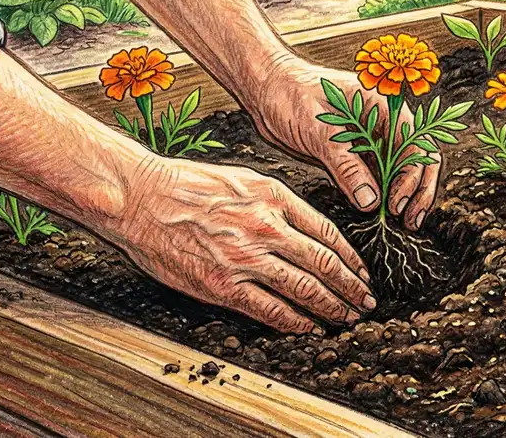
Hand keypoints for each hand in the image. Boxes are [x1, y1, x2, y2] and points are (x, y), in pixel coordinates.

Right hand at [113, 157, 374, 332]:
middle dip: (351, 286)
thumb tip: (305, 226)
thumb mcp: (243, 178)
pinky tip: (309, 327)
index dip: (351, 257)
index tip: (362, 271)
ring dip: (331, 306)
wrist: (140, 197)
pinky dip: (295, 321)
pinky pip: (270, 309)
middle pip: (324, 262)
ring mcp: (247, 258)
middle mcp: (268, 226)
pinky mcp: (224, 285)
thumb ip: (276, 202)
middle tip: (365, 301)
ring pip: (305, 288)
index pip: (327, 231)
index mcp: (275, 196)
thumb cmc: (185, 185)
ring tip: (346, 317)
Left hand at [245, 55, 439, 230]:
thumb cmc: (290, 95)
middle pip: (418, 158)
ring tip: (404, 223)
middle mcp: (384, 123)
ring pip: (401, 170)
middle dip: (419, 190)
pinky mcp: (356, 154)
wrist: (267, 91)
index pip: (414, 144)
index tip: (395, 204)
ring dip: (405, 195)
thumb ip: (346, 165)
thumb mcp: (319, 130)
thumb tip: (371, 200)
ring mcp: (371, 139)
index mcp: (383, 106)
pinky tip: (382, 213)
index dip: (411, 177)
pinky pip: (378, 176)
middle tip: (411, 221)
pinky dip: (383, 195)